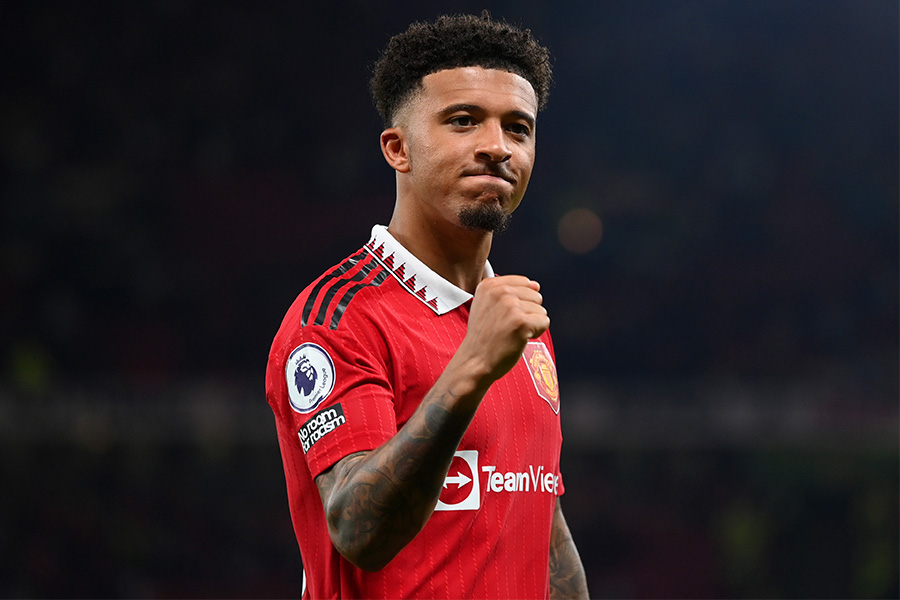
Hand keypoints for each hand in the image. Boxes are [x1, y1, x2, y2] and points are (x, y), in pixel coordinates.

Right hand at [458, 275, 549, 389]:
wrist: (474, 362)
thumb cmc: (483, 337)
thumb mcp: (486, 306)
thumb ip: (508, 292)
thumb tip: (536, 285)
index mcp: (490, 285)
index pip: (525, 283)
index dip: (521, 302)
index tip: (504, 316)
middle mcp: (500, 292)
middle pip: (535, 296)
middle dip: (527, 313)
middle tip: (507, 327)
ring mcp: (511, 306)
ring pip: (541, 310)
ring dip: (531, 324)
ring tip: (512, 333)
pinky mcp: (521, 322)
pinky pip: (544, 322)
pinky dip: (536, 333)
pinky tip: (519, 339)